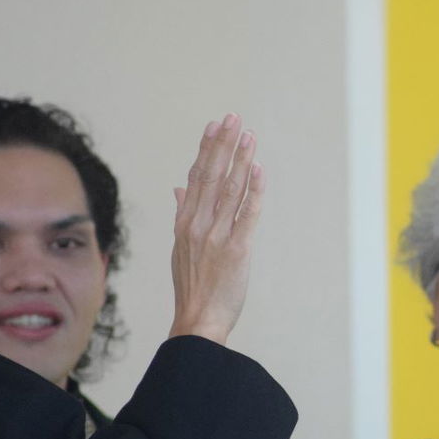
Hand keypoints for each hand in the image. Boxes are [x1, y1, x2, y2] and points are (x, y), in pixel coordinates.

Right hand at [169, 113, 264, 343]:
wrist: (197, 321)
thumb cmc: (192, 288)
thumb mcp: (180, 248)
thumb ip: (183, 214)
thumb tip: (179, 187)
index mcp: (184, 223)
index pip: (195, 177)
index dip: (205, 149)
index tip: (214, 126)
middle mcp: (197, 225)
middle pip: (211, 176)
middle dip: (223, 144)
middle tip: (234, 118)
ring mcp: (216, 237)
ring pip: (230, 189)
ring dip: (240, 159)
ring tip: (248, 135)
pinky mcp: (236, 250)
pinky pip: (247, 214)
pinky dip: (254, 191)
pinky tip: (259, 169)